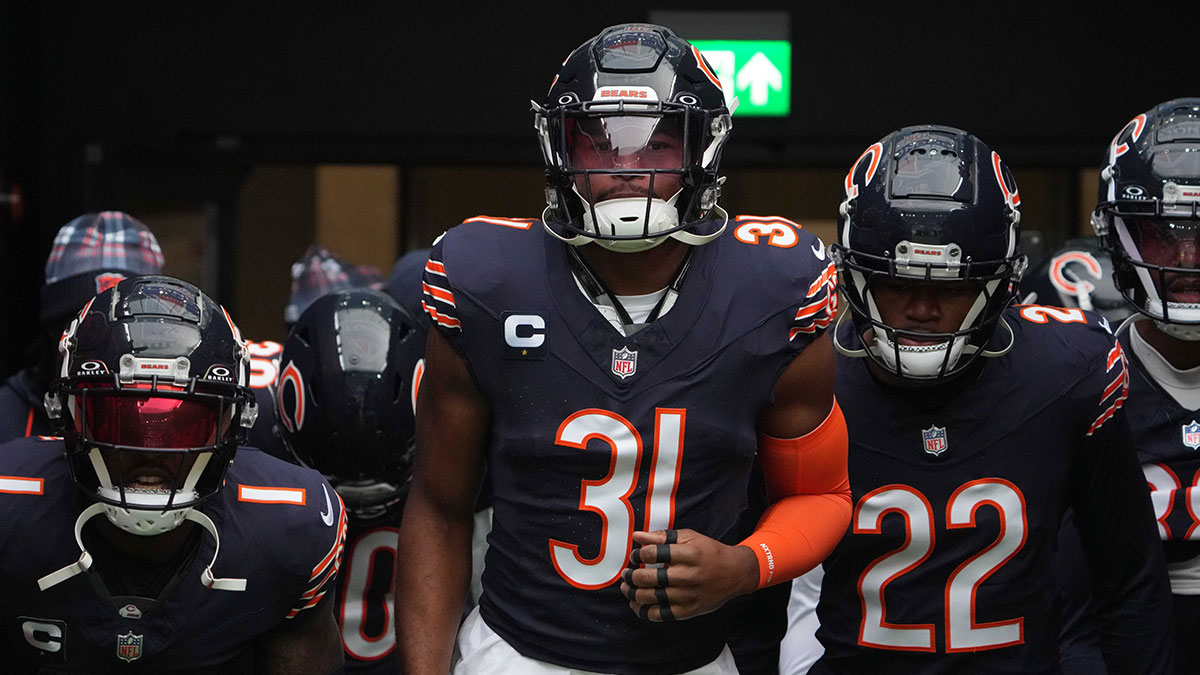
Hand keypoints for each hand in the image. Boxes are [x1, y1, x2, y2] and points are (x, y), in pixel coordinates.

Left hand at [619, 528, 758, 621]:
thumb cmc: (709, 552)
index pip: (652, 554)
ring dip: (632, 593)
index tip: (635, 556)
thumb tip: (637, 536)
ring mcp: (687, 595)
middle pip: (648, 578)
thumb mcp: (689, 537)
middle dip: (631, 575)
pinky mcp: (687, 611)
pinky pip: (659, 614)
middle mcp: (687, 576)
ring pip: (650, 597)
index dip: (638, 555)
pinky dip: (643, 611)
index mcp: (688, 554)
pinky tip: (636, 604)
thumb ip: (662, 536)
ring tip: (626, 587)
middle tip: (626, 573)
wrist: (735, 573)